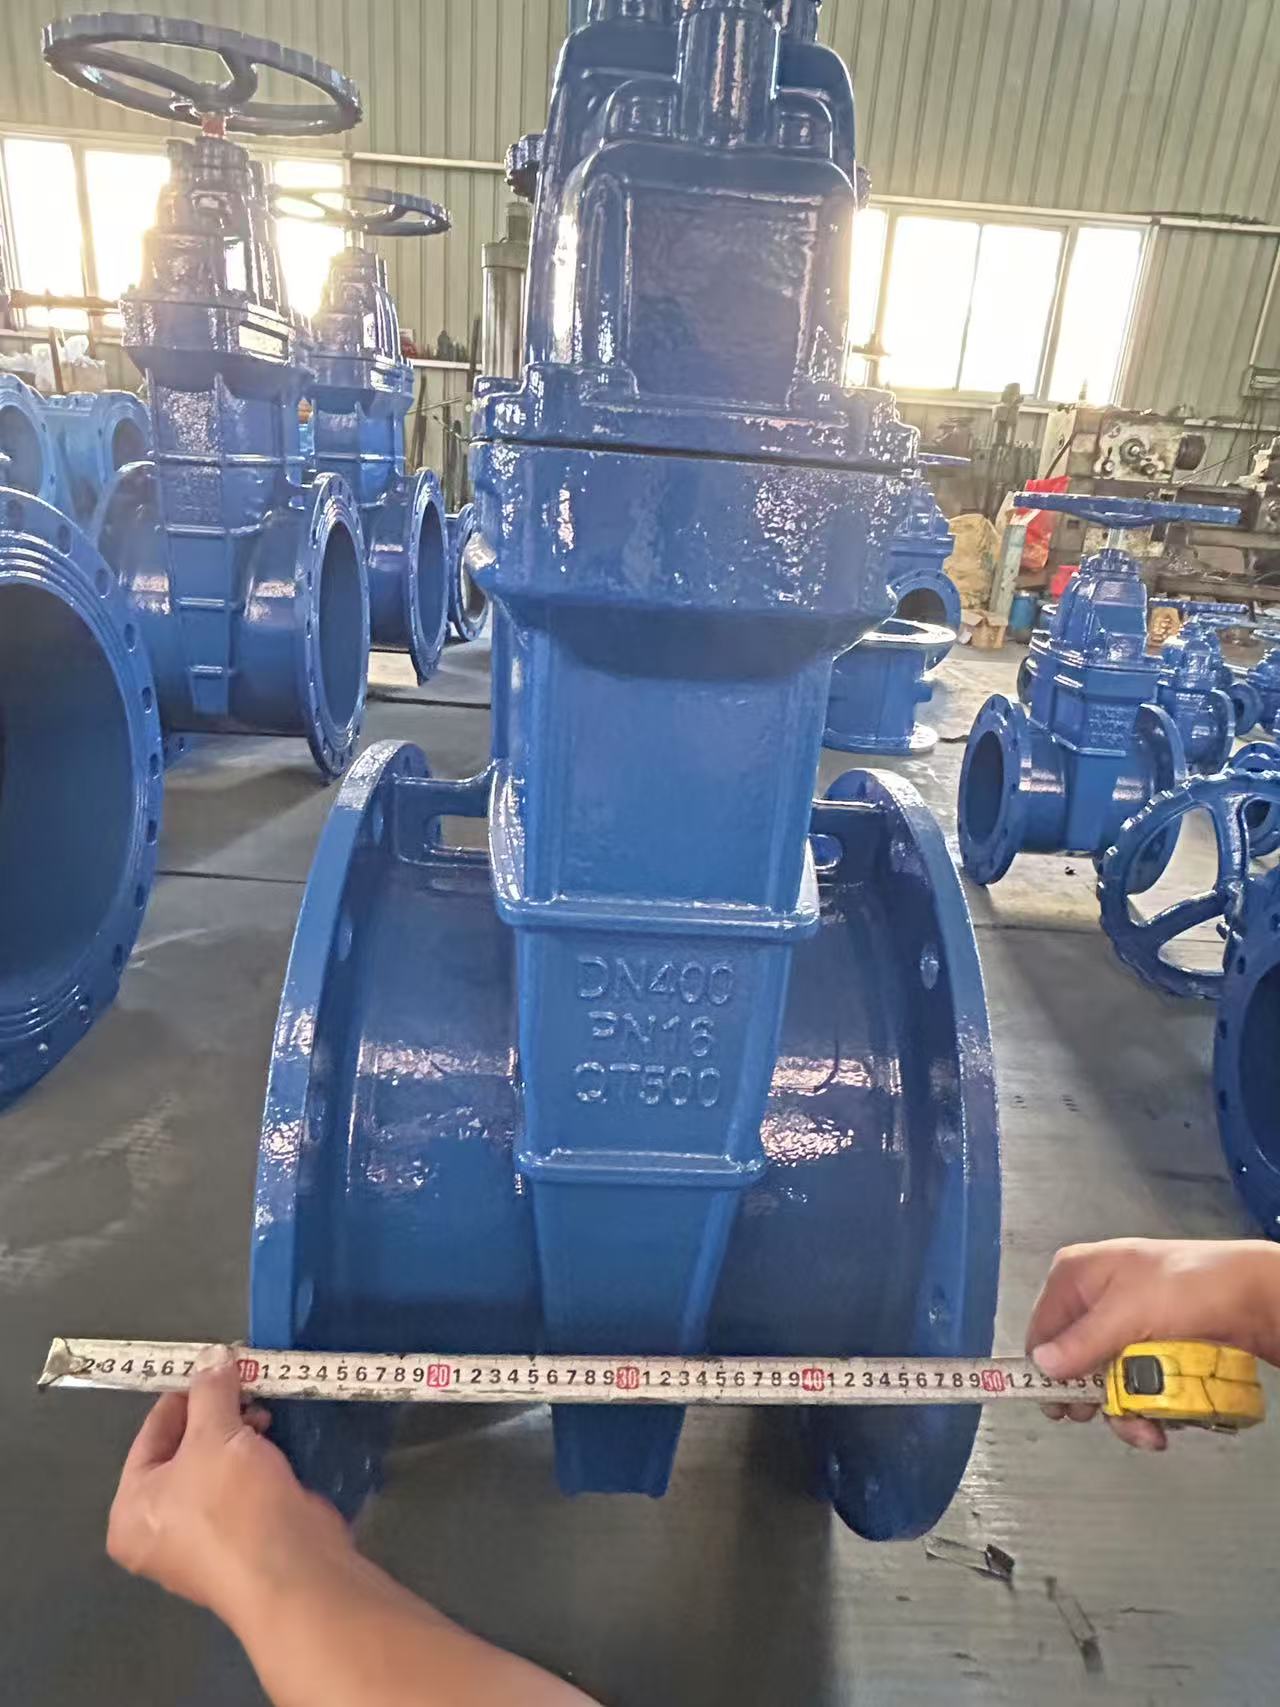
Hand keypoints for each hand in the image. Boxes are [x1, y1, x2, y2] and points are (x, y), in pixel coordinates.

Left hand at [107, 1345, 352, 1624]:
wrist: (292, 1570)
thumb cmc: (232, 1502)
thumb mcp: (215, 1434)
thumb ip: (210, 1391)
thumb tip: (214, 1354)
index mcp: (131, 1511)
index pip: (151, 1434)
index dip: (186, 1395)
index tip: (218, 1364)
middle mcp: (159, 1531)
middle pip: (185, 1451)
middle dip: (218, 1415)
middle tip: (248, 1386)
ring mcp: (203, 1541)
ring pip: (217, 1468)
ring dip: (241, 1435)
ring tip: (266, 1413)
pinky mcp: (243, 1541)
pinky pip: (243, 1488)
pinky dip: (257, 1461)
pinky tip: (277, 1441)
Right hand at [1026, 1238, 1279, 1450]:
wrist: (1252, 1293)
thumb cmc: (1186, 1288)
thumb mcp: (1130, 1312)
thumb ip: (1084, 1342)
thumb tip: (1041, 1367)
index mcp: (1076, 1275)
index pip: (1041, 1330)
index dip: (1045, 1370)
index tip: (1059, 1409)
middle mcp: (1093, 1300)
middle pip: (1072, 1361)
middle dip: (1093, 1397)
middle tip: (1104, 1417)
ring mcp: (1122, 1325)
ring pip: (1104, 1380)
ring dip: (1123, 1412)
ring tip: (1148, 1431)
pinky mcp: (1148, 1347)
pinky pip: (1131, 1383)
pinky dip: (1143, 1408)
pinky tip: (1159, 1424)